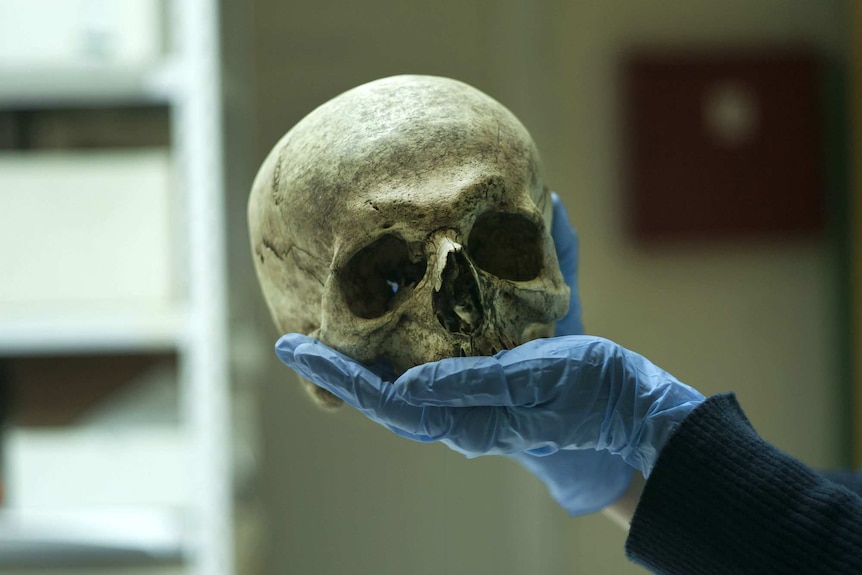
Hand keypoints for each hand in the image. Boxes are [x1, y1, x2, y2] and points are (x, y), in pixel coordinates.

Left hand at [277, 334, 702, 471]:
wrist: (632, 416)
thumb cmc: (589, 401)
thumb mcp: (533, 384)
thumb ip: (471, 383)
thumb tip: (405, 384)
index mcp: (464, 416)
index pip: (384, 399)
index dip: (337, 375)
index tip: (294, 347)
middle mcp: (460, 406)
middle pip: (386, 386)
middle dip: (343, 361)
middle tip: (298, 332)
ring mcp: (477, 390)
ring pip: (410, 366)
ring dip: (374, 342)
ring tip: (340, 312)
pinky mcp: (497, 370)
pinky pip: (448, 347)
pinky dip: (423, 321)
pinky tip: (414, 294)